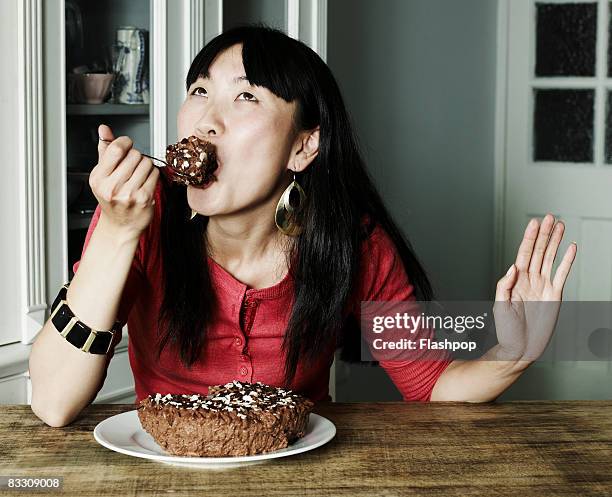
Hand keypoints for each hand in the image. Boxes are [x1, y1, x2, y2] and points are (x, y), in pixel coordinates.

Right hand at [89, 124, 158, 237]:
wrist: (120, 225)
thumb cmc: (112, 199)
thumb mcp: (102, 175)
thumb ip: (104, 150)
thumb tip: (104, 129)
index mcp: (98, 178)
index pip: (116, 149)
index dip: (125, 142)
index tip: (127, 145)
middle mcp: (111, 187)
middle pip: (134, 155)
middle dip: (136, 156)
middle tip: (133, 166)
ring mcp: (128, 194)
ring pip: (146, 163)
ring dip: (146, 165)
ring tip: (139, 174)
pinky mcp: (144, 199)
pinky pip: (155, 174)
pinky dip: (153, 175)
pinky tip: (145, 182)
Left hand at [492, 214, 576, 366]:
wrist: (519, 349)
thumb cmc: (506, 330)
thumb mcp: (500, 306)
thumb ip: (505, 286)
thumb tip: (513, 267)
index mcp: (515, 280)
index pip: (523, 254)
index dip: (529, 238)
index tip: (534, 223)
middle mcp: (530, 280)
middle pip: (539, 252)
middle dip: (544, 234)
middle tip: (549, 217)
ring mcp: (543, 287)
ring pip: (550, 259)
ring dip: (555, 242)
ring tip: (560, 226)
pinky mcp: (554, 296)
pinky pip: (562, 275)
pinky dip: (567, 261)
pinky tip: (571, 248)